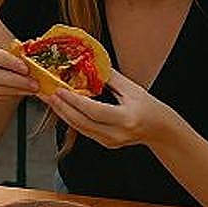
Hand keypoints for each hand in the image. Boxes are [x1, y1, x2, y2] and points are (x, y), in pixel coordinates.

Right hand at [0, 45, 39, 105]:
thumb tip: (31, 57)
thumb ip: (13, 54)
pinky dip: (11, 95)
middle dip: (16, 80)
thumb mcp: (2, 55)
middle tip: (33, 83)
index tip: (26, 69)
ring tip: (31, 89)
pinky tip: (22, 91)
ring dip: (16, 90)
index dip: (10, 62)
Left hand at [39, 71, 165, 149]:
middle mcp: (116, 134)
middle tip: (48, 93)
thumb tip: (90, 62)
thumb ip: (110, 77)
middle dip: (62, 107)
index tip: (60, 89)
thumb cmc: (148, 107)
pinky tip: (63, 108)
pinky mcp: (105, 144)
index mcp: (126, 119)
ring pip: (80, 128)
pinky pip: (84, 130)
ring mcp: (110, 142)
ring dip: (63, 113)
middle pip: (82, 123)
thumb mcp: (132, 89)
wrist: (159, 129)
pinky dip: (72, 118)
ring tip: (50, 99)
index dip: (75, 101)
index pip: (94, 111)